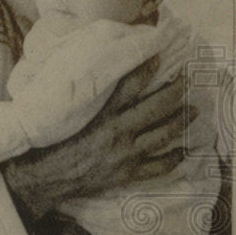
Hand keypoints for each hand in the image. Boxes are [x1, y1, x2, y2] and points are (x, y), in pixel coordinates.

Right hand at [1, 56, 196, 219]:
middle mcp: (116, 132)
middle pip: (155, 107)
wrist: (42, 179)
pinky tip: (183, 150)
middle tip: (186, 81)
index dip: (146, 68)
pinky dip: (173, 158)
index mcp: (98, 116)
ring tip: (193, 109)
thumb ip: (79, 100)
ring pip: (162, 133)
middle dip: (175, 92)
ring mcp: (124, 155)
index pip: (128, 85)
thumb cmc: (47, 146)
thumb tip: (89, 79)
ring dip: (180, 120)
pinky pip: (158, 166)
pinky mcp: (126, 174)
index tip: (158, 55)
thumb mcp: (62, 117)